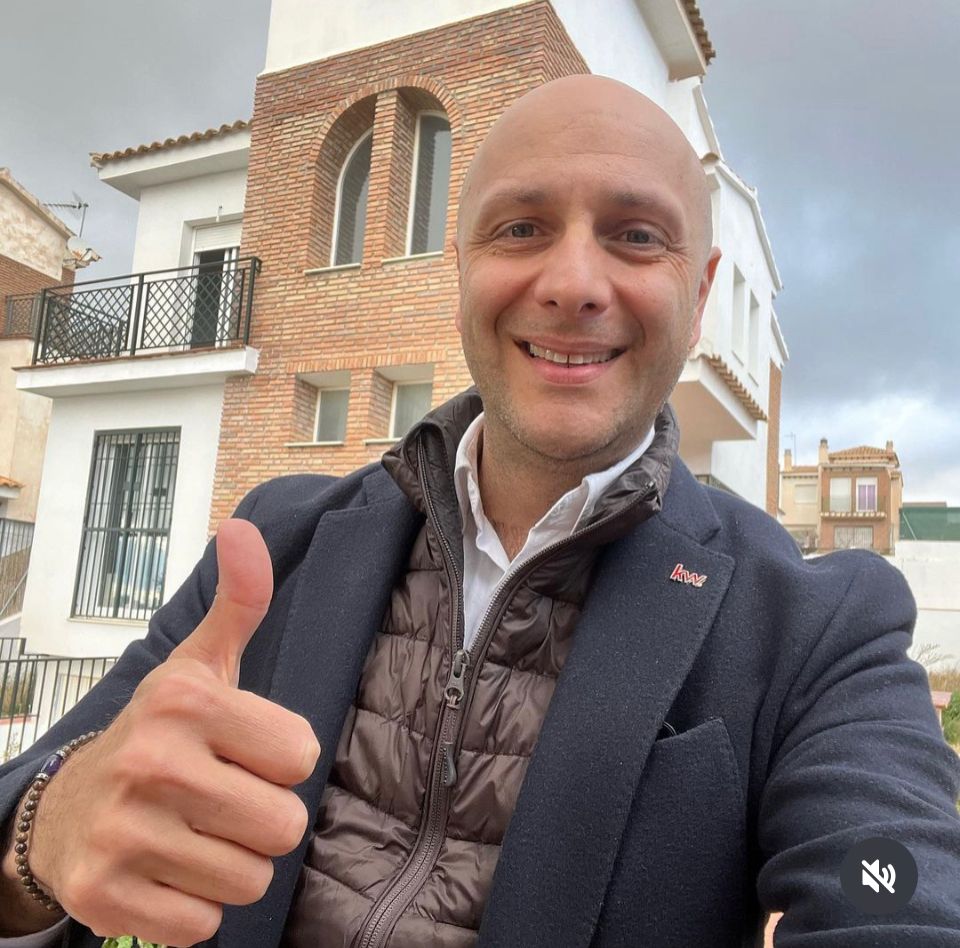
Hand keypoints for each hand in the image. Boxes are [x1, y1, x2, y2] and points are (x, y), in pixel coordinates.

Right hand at [11, 519, 321, 945]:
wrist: (67, 805)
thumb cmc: (159, 731)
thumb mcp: (201, 663)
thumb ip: (240, 600)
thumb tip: (243, 528)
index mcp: (186, 700)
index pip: (301, 755)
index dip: (280, 759)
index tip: (244, 751)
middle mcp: (152, 761)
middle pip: (283, 824)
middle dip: (264, 818)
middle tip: (224, 800)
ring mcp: (122, 833)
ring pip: (249, 880)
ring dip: (233, 864)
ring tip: (197, 833)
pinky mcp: (103, 897)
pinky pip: (203, 927)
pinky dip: (195, 907)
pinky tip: (169, 870)